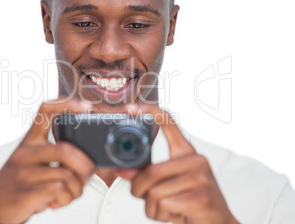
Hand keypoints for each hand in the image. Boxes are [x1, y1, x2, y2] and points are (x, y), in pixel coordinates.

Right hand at [0, 98, 95, 223]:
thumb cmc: (17, 184)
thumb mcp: (31, 162)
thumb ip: (54, 155)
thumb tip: (88, 161)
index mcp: (29, 141)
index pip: (46, 110)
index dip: (67, 104)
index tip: (86, 107)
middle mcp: (25, 153)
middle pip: (66, 150)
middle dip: (86, 166)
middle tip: (87, 176)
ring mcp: (24, 173)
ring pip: (67, 175)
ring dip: (77, 189)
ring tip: (69, 194)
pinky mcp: (26, 193)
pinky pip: (59, 191)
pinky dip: (66, 199)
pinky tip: (57, 201)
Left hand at [116, 104, 238, 223]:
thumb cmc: (191, 203)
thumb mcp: (167, 184)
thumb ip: (145, 176)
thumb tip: (121, 171)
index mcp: (186, 152)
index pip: (168, 122)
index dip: (148, 111)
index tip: (130, 108)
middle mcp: (196, 160)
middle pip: (150, 172)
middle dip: (139, 191)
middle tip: (146, 199)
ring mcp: (201, 178)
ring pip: (154, 192)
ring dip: (152, 207)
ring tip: (167, 209)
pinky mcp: (201, 197)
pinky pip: (164, 205)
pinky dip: (162, 215)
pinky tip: (176, 215)